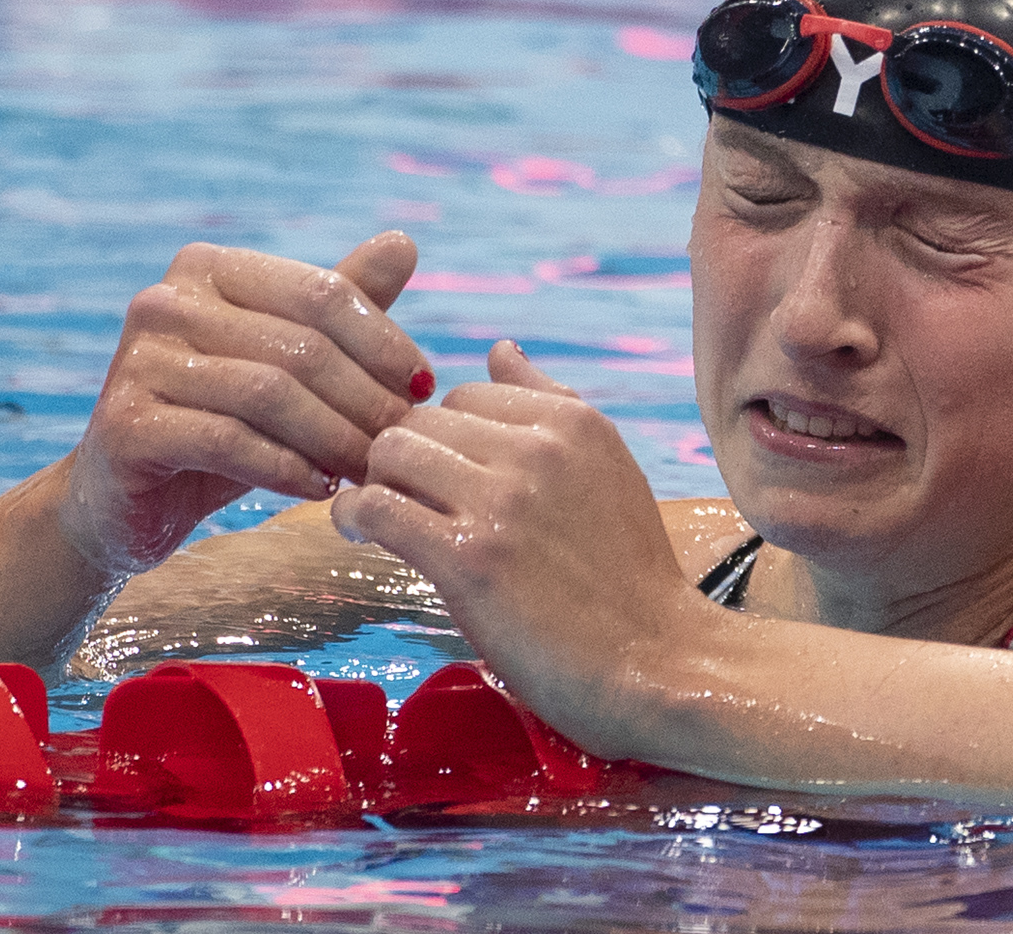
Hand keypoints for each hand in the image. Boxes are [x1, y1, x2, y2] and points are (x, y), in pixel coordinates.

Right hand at [60, 234, 432, 577]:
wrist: (126, 500)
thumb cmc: (220, 423)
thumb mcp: (285, 361)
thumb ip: (339, 306)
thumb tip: (404, 242)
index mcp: (208, 269)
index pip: (321, 294)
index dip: (383, 343)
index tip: (423, 388)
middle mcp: (165, 301)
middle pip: (301, 346)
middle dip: (365, 399)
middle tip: (402, 441)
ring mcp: (138, 359)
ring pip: (269, 393)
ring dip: (334, 438)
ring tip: (369, 469)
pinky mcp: (126, 423)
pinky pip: (229, 441)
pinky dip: (287, 468)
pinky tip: (321, 489)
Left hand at [330, 341, 705, 755]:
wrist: (657, 663)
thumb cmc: (629, 576)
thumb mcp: (608, 470)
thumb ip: (551, 404)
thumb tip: (500, 349)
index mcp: (575, 422)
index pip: (467, 394)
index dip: (444, 435)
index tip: (438, 474)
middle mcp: (539, 449)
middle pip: (422, 419)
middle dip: (403, 457)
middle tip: (399, 498)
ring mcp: (503, 502)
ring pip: (391, 451)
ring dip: (373, 482)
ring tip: (378, 515)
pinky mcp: (468, 559)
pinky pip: (376, 508)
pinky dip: (355, 517)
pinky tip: (361, 535)